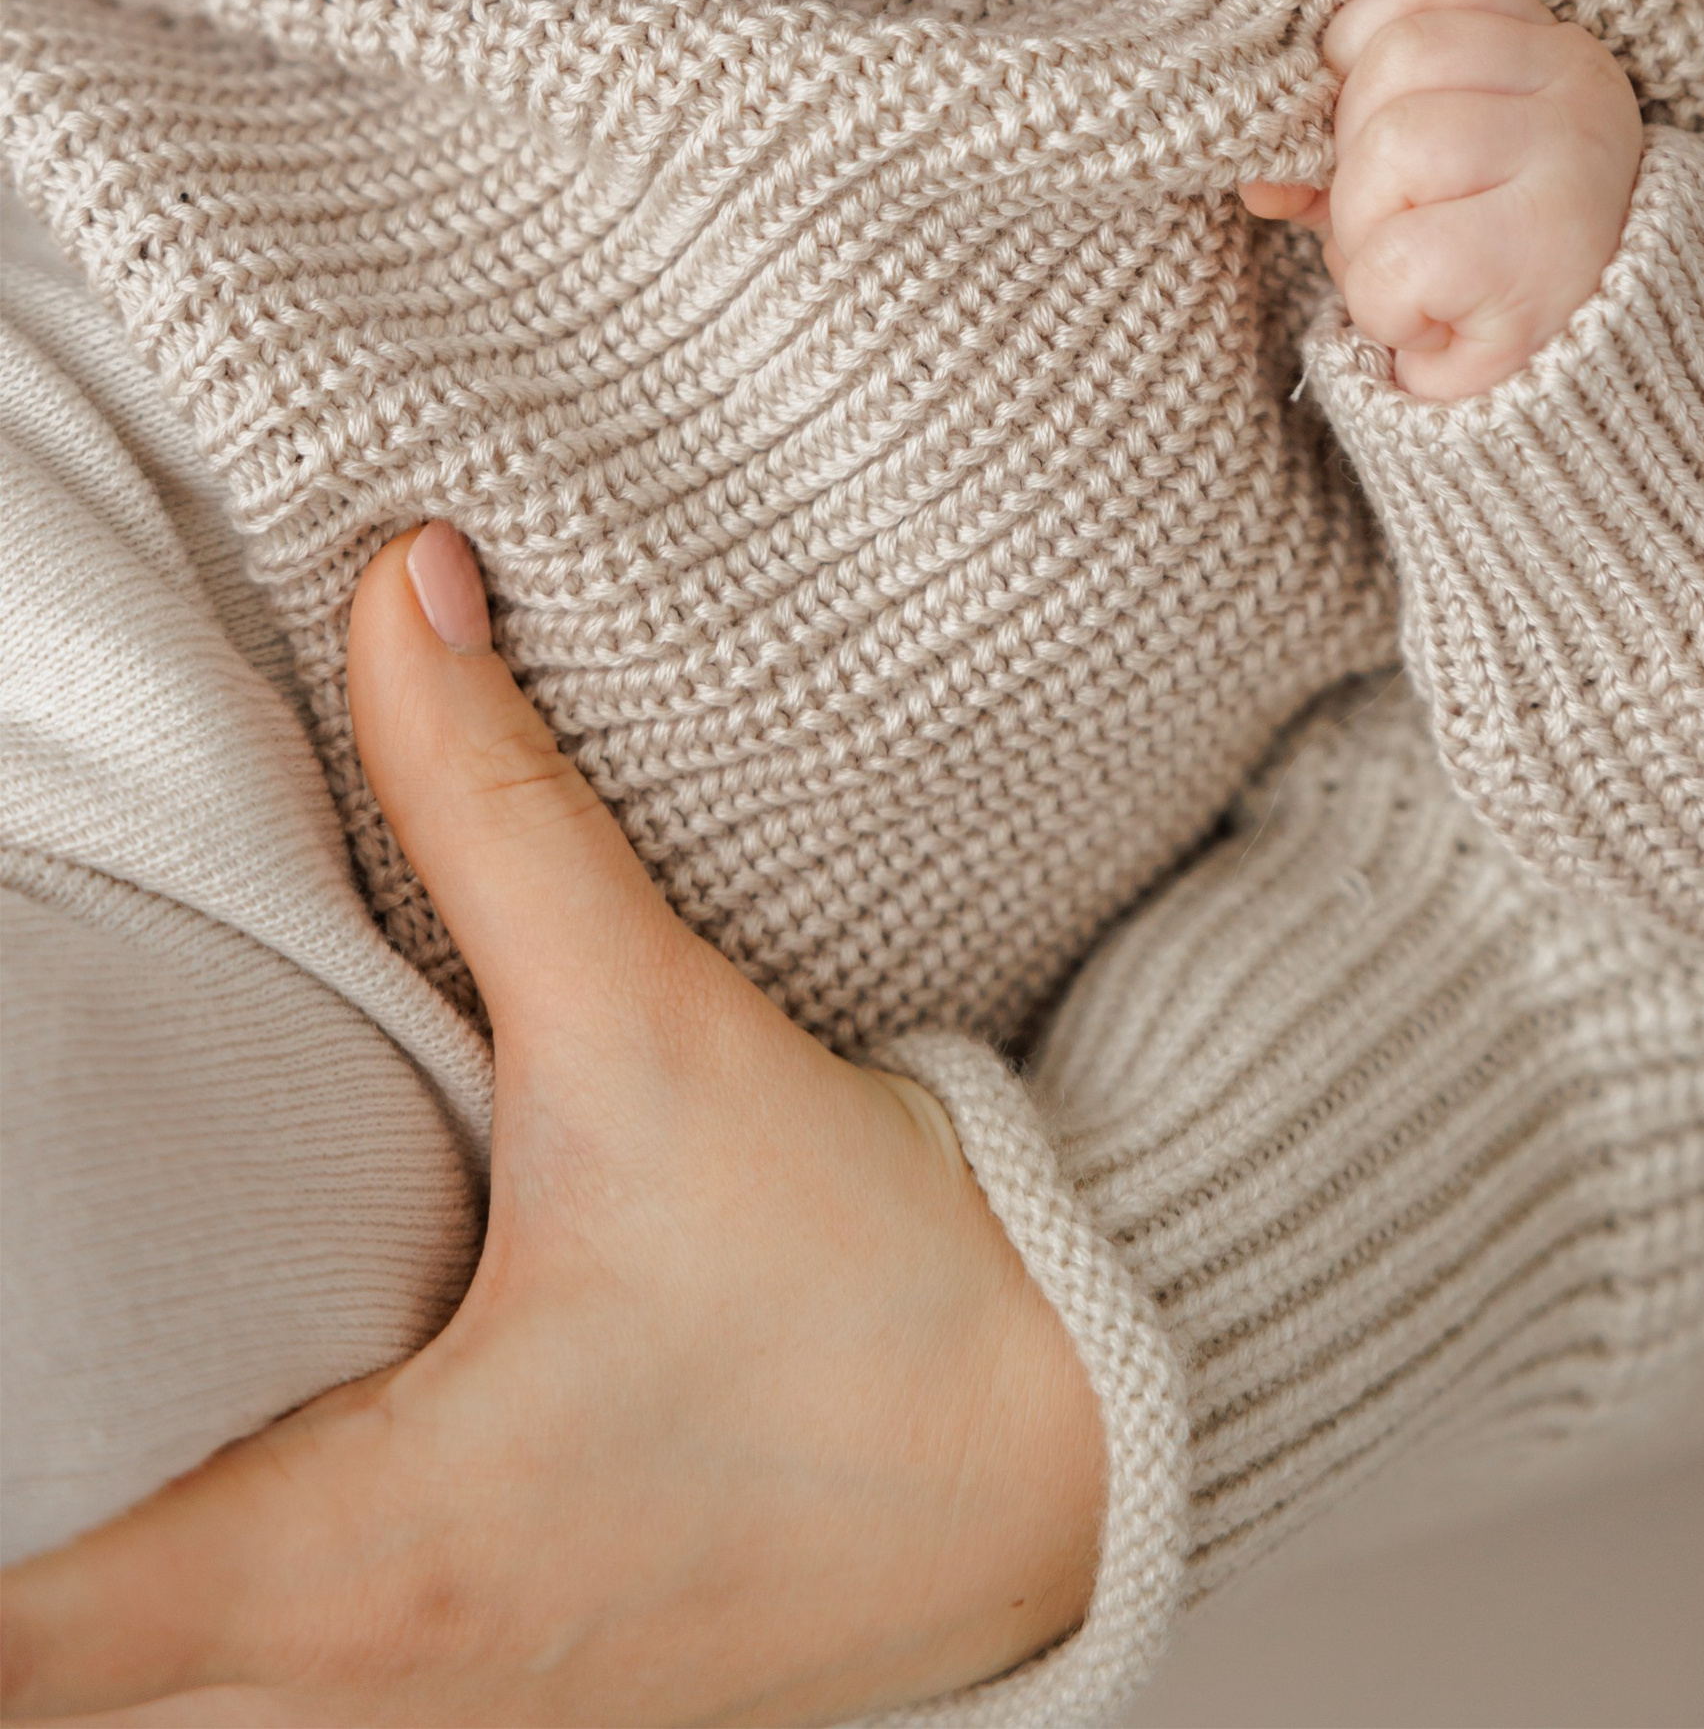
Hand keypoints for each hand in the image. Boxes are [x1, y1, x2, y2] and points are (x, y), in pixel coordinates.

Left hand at [0, 527, 1103, 1727]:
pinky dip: (235, 1613)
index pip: (35, 1642)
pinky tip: (244, 1463)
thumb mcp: (658, 1031)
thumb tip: (394, 591)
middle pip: (85, 1684)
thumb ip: (491, 808)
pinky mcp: (518, 1719)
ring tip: (114, 1390)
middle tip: (32, 1335)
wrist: (1094, 1438)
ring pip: (194, 1710)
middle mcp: (378, 1691)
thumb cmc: (883, 1283)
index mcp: (374, 1557)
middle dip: (37, 1510)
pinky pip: (294, 1707)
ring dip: (128, 1570)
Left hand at [1243, 0, 1643, 401]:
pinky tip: (1430, 322)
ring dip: (1367, 234)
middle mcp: (1578, 84)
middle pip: (1394, 61)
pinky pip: (1399, 255)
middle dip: (1354, 159)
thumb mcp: (1411, 187)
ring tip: (1415, 278)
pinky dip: (1385, 305)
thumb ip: (1333, 147)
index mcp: (1551, 45)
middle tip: (1398, 229)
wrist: (1576, 406)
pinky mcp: (1548, 251)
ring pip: (1394, 146)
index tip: (1353, 123)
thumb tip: (1253, 169)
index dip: (1357, 48)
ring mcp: (1573, 161)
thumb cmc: (1483, 276)